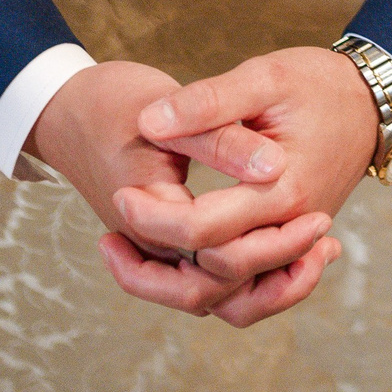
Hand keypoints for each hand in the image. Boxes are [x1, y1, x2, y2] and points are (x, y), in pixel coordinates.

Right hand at [27, 59, 311, 318]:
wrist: (66, 107)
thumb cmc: (112, 98)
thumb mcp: (164, 104)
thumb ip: (219, 134)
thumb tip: (273, 164)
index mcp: (146, 207)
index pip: (210, 243)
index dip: (270, 237)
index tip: (317, 214)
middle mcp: (148, 240)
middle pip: (210, 289)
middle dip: (273, 270)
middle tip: (325, 240)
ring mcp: (155, 245)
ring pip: (211, 292)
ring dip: (264, 282)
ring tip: (321, 249)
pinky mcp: (166, 239)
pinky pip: (209, 273)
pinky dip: (249, 268)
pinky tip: (294, 241)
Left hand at [114, 47, 378, 327]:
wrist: (373, 101)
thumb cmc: (319, 83)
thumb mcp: (264, 76)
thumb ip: (208, 102)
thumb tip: (151, 122)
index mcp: (283, 190)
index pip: (205, 231)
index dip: (154, 218)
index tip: (121, 193)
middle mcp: (290, 227)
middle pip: (213, 277)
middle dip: (157, 260)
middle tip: (114, 227)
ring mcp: (292, 239)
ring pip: (233, 297)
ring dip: (180, 286)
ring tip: (131, 256)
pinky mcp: (288, 240)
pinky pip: (249, 285)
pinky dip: (212, 283)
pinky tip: (174, 254)